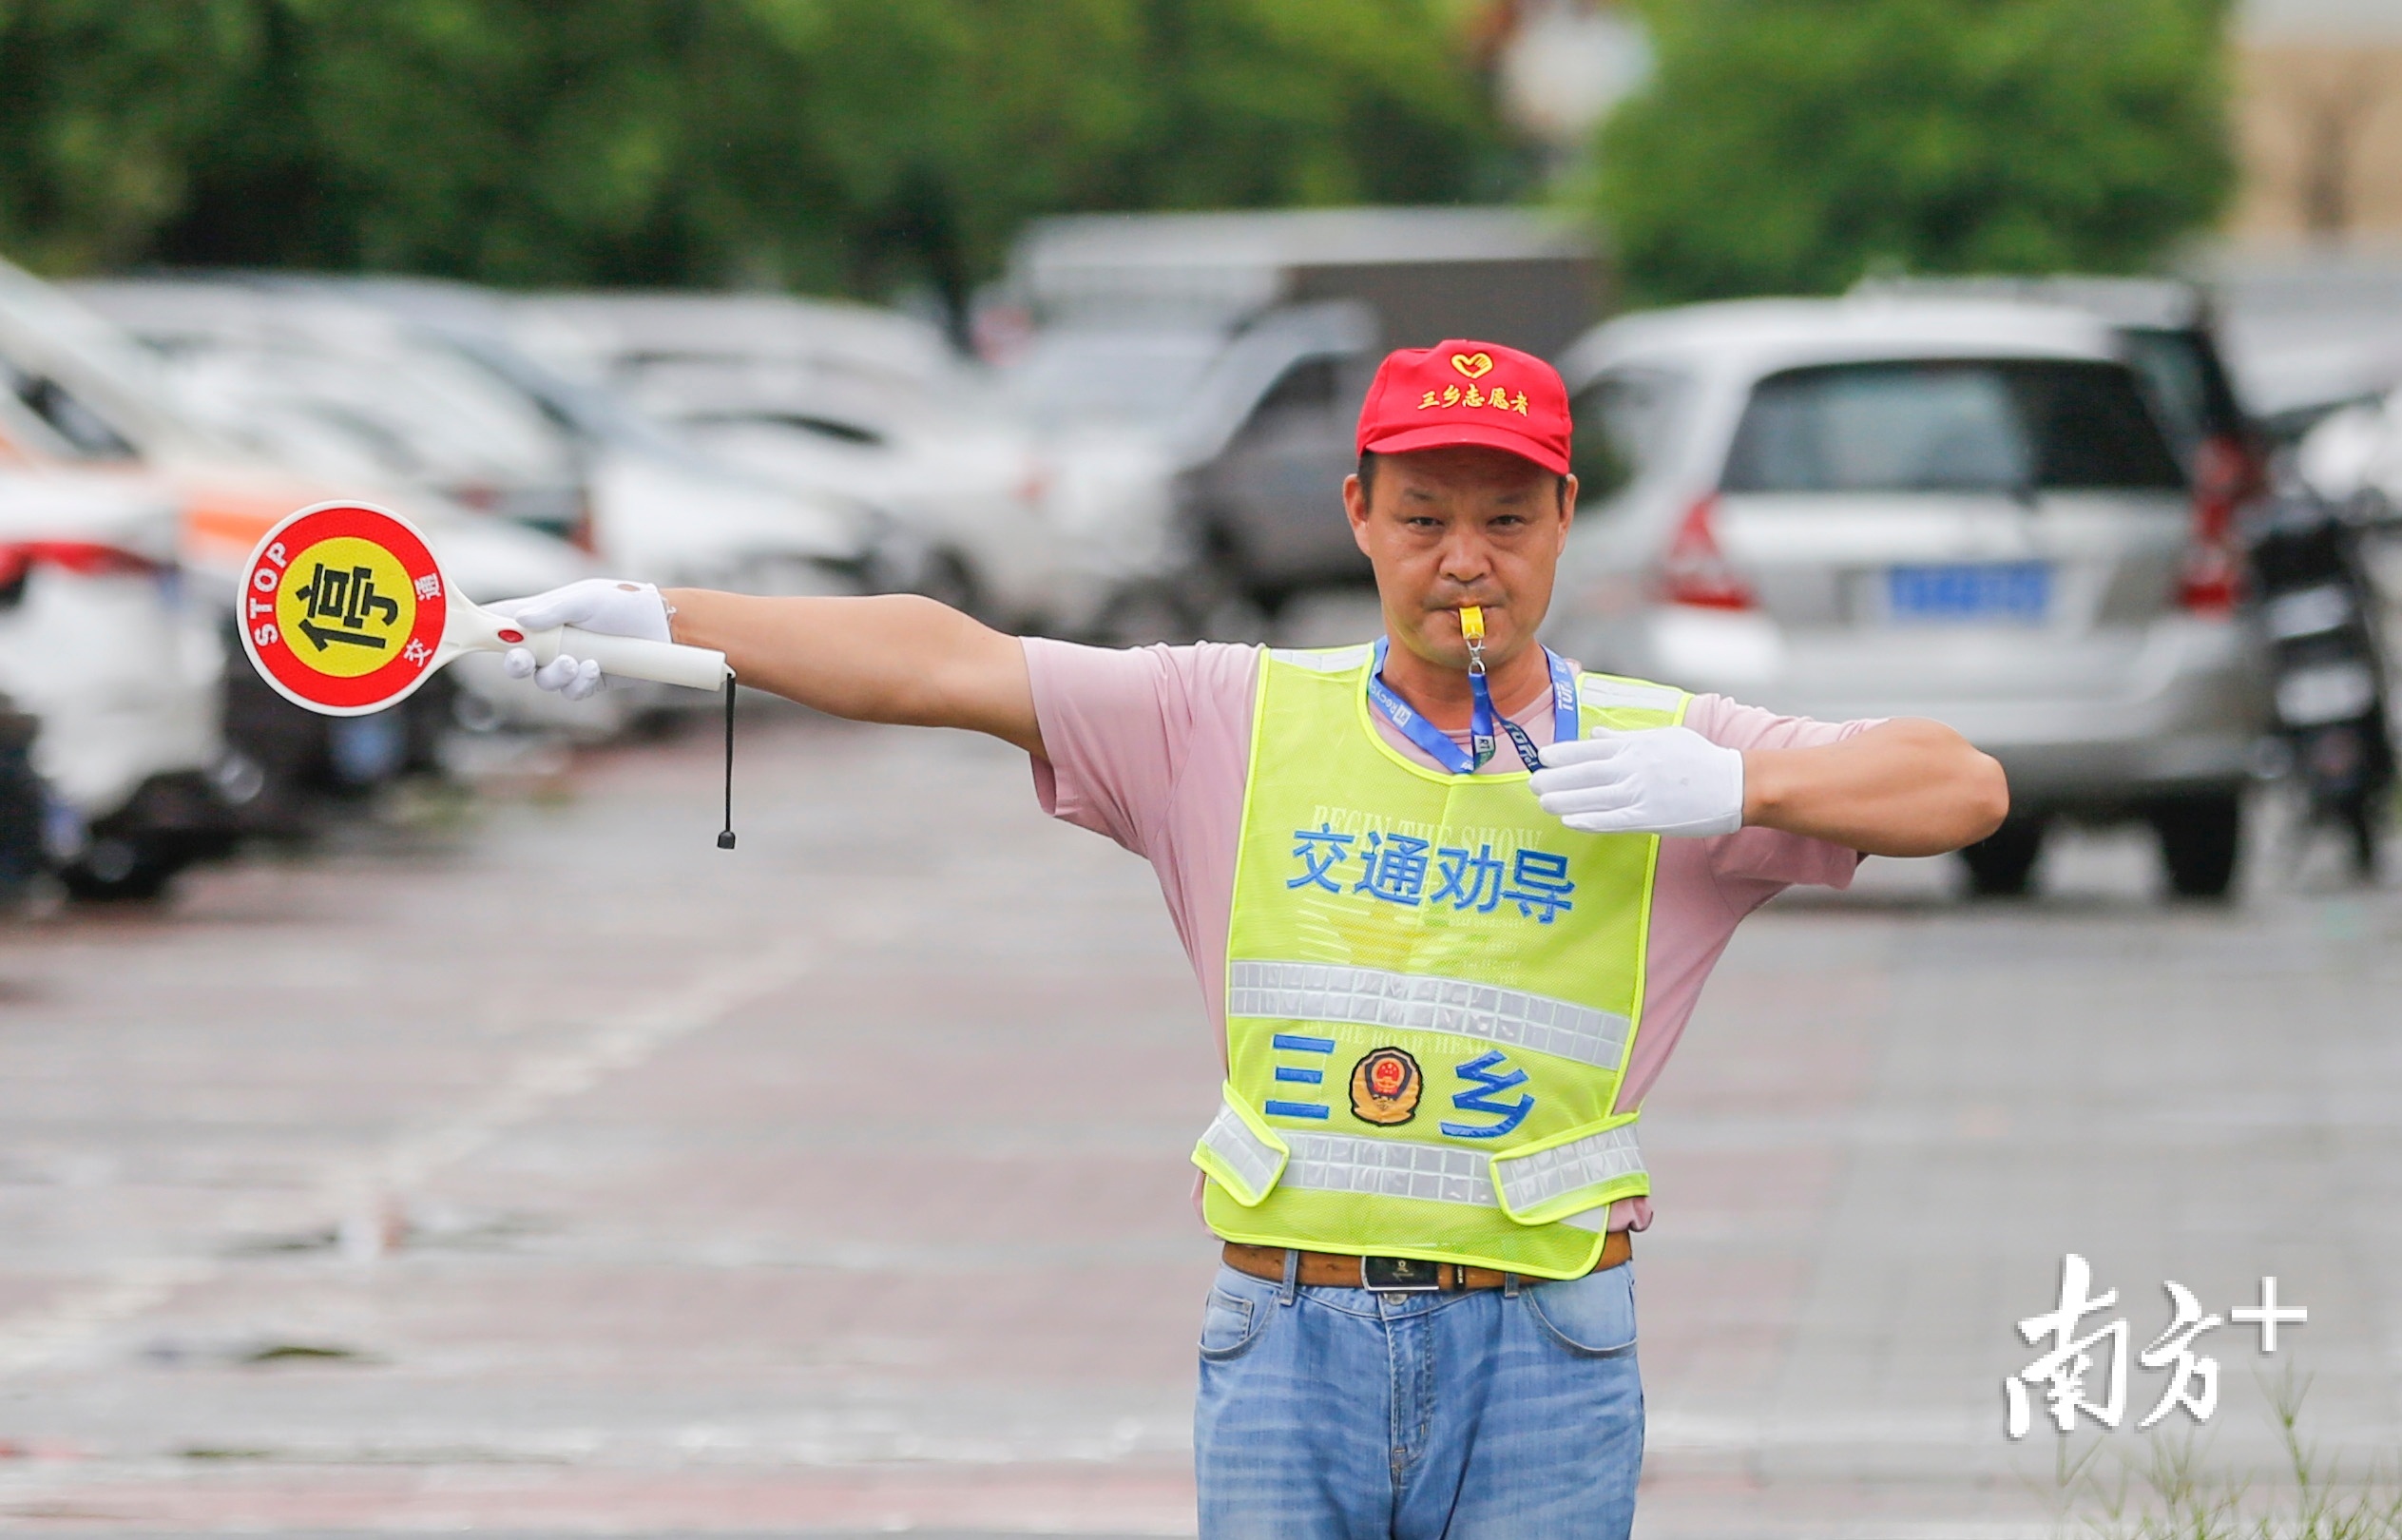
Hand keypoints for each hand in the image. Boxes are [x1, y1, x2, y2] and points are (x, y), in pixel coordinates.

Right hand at [489, 579, 671, 700]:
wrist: (662, 625)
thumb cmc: (622, 602)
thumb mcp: (586, 598)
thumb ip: (553, 611)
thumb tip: (519, 623)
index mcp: (542, 614)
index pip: (502, 620)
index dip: (483, 628)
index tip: (468, 634)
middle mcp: (551, 640)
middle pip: (516, 659)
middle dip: (516, 664)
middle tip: (525, 661)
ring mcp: (568, 661)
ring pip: (544, 681)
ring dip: (555, 675)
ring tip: (577, 662)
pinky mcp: (589, 680)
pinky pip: (572, 692)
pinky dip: (578, 684)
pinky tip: (595, 668)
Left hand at [1529, 727, 1745, 837]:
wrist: (1734, 784)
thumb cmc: (1700, 759)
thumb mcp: (1663, 738)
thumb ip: (1626, 738)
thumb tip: (1597, 734)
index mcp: (1636, 746)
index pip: (1591, 748)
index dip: (1564, 754)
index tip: (1542, 757)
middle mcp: (1635, 767)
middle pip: (1586, 773)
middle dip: (1556, 778)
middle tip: (1532, 782)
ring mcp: (1642, 793)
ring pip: (1594, 796)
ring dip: (1566, 800)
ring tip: (1543, 802)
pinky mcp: (1651, 817)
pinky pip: (1614, 820)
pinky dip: (1590, 820)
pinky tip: (1571, 821)